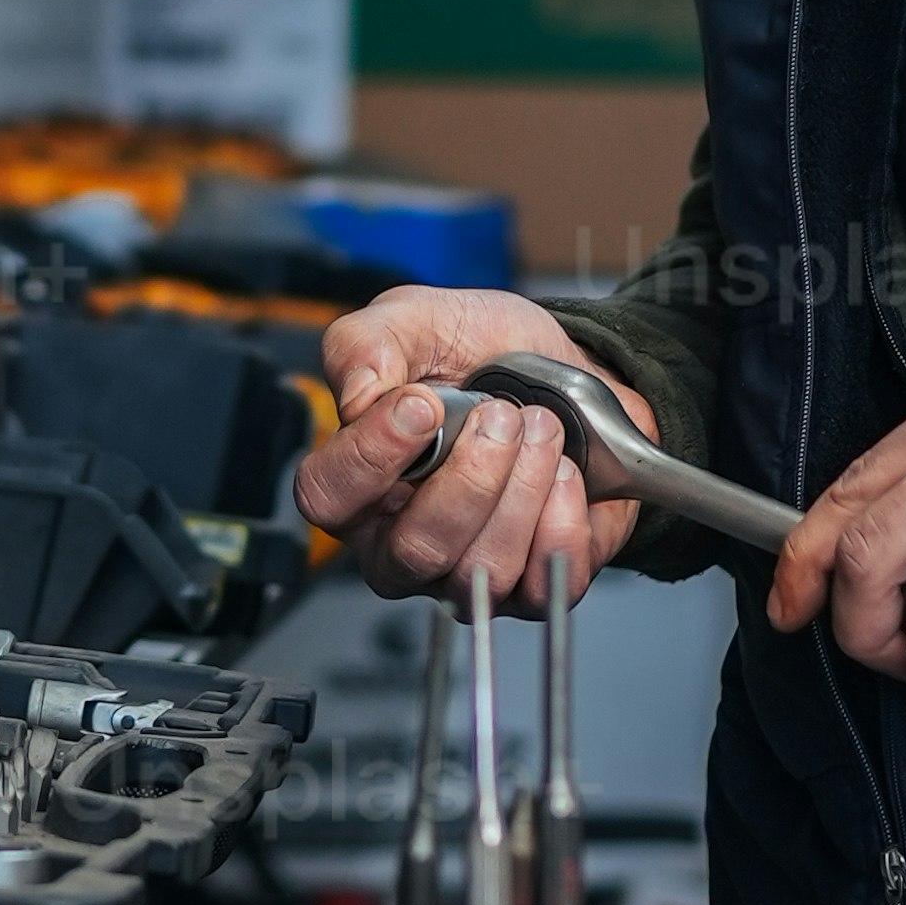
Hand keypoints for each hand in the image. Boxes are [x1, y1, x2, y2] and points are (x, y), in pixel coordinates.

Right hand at [298, 290, 654, 615]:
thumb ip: (368, 343)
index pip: (329, 497)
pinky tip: (566, 476)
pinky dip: (563, 522)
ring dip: (523, 491)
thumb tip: (357, 395)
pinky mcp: (530, 587)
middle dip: (471, 479)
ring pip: (482, 570)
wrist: (576, 369)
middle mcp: (402, 539)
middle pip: (415, 550)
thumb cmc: (489, 353)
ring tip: (543, 432)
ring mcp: (465, 571)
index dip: (372, 456)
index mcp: (359, 478)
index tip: (423, 406)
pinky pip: (542, 584)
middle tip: (503, 416)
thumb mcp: (421, 317)